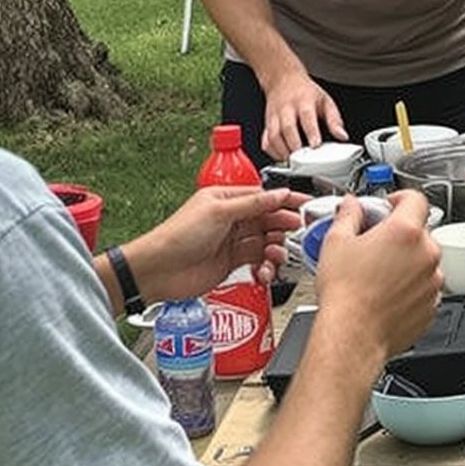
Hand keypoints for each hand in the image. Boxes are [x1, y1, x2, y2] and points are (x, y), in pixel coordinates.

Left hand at [131, 185, 299, 298]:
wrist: (159, 271)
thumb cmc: (178, 236)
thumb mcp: (219, 212)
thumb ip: (253, 204)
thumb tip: (279, 194)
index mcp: (226, 199)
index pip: (264, 197)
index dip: (285, 201)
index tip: (305, 205)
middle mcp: (231, 219)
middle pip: (268, 220)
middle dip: (284, 226)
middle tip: (297, 232)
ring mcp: (232, 242)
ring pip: (266, 243)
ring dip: (275, 250)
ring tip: (275, 256)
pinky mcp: (232, 263)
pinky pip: (258, 262)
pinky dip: (265, 267)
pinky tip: (264, 272)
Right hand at [260, 69, 348, 158]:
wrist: (282, 80)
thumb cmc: (304, 92)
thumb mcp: (325, 101)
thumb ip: (334, 120)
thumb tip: (342, 136)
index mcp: (303, 102)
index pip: (307, 117)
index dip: (311, 132)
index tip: (316, 145)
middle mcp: (286, 109)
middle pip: (287, 128)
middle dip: (295, 146)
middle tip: (303, 160)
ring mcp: (274, 117)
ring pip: (274, 136)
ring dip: (283, 151)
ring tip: (293, 162)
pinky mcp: (266, 125)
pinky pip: (265, 141)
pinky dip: (272, 152)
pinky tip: (282, 157)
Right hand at [312, 192, 441, 359]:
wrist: (353, 336)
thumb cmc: (345, 294)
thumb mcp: (336, 242)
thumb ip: (349, 214)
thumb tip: (352, 206)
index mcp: (406, 231)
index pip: (415, 199)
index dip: (399, 198)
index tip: (389, 206)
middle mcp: (426, 254)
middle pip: (419, 231)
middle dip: (399, 234)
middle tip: (374, 244)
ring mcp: (432, 281)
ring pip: (423, 260)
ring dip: (406, 262)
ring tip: (378, 274)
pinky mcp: (432, 304)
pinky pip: (424, 287)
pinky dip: (410, 286)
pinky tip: (386, 293)